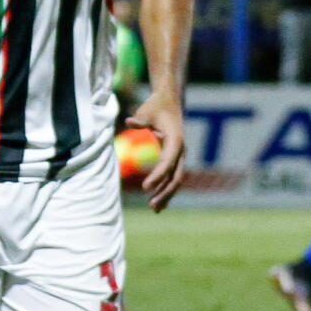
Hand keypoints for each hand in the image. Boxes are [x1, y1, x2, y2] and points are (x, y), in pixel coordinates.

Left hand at [125, 95, 186, 212]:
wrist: (169, 101)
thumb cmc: (155, 106)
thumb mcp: (146, 111)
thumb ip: (139, 120)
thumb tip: (129, 122)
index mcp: (175, 140)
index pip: (167, 163)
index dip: (157, 176)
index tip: (145, 188)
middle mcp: (181, 150)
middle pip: (175, 176)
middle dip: (165, 192)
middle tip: (151, 206)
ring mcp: (180, 155)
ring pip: (175, 179)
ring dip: (166, 194)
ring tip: (155, 209)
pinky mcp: (176, 157)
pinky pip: (173, 176)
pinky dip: (166, 188)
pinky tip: (160, 201)